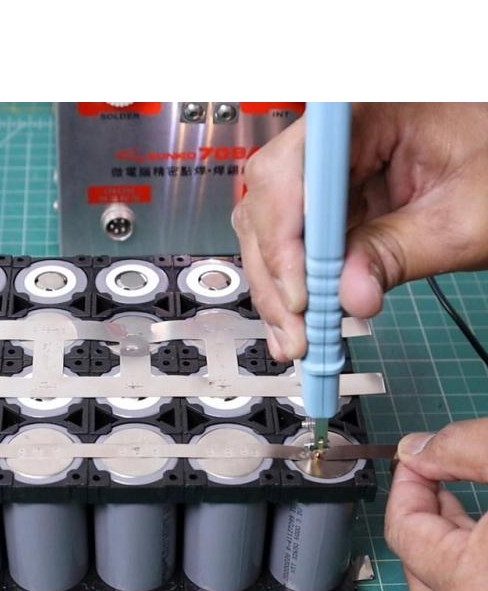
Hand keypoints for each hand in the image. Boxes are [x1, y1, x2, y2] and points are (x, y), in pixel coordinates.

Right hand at [232, 103, 487, 360]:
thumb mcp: (461, 217)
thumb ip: (399, 253)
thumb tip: (348, 295)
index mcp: (368, 113)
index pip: (292, 172)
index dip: (283, 238)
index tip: (300, 294)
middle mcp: (333, 139)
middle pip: (268, 205)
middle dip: (276, 276)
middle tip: (297, 332)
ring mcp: (324, 173)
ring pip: (266, 230)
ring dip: (276, 290)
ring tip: (296, 338)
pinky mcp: (324, 204)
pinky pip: (287, 245)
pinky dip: (287, 288)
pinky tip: (295, 323)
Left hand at [385, 418, 487, 590]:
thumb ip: (465, 449)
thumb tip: (421, 449)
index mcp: (478, 586)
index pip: (405, 530)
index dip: (408, 485)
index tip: (420, 459)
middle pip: (420, 572)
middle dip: (424, 518)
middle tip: (439, 481)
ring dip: (442, 565)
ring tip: (459, 521)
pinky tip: (486, 557)